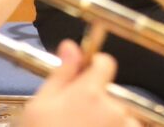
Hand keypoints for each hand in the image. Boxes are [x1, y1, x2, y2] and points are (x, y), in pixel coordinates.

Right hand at [23, 41, 140, 126]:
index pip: (105, 63)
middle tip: (73, 121)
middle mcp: (114, 110)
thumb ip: (62, 73)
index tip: (84, 78)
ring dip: (109, 124)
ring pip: (123, 119)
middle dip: (98, 104)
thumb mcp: (40, 105)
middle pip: (113, 95)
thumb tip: (71, 46)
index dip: (94, 68)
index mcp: (90, 93)